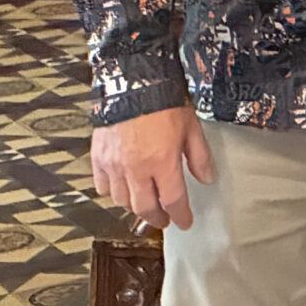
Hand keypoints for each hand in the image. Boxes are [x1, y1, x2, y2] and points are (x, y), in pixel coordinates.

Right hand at [91, 107, 215, 230]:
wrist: (133, 83)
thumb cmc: (164, 103)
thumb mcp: (192, 128)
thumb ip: (200, 157)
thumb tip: (207, 178)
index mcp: (162, 162)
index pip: (173, 201)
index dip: (181, 215)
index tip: (185, 222)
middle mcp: (136, 169)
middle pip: (145, 208)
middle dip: (157, 218)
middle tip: (165, 219)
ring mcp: (114, 165)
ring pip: (122, 201)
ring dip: (136, 207)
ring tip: (146, 205)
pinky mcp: (98, 158)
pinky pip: (103, 186)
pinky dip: (113, 193)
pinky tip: (123, 189)